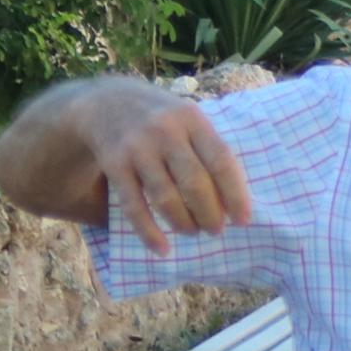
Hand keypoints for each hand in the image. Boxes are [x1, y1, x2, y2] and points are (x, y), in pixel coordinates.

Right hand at [86, 85, 255, 253]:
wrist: (107, 102)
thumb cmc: (163, 120)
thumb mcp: (188, 120)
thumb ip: (208, 150)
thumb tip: (233, 199)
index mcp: (192, 119)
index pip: (221, 161)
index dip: (235, 194)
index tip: (243, 220)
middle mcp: (165, 131)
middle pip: (194, 183)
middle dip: (209, 214)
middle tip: (215, 230)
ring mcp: (138, 148)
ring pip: (166, 197)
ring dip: (183, 223)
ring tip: (192, 232)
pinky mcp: (115, 164)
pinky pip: (134, 206)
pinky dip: (149, 232)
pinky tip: (162, 249)